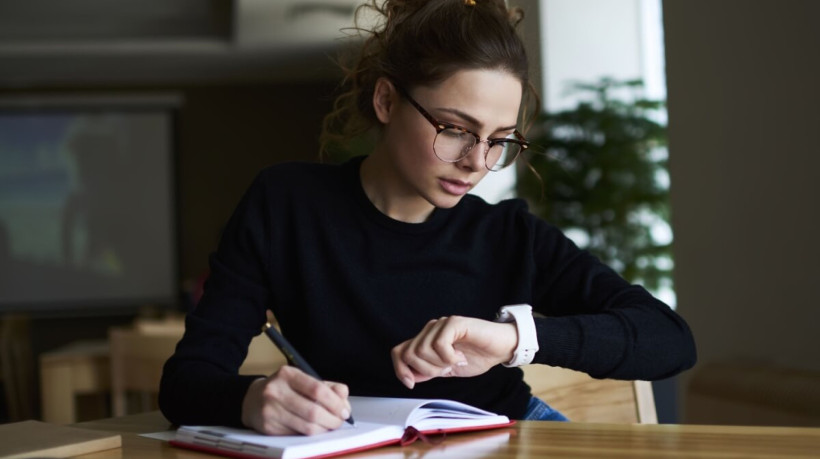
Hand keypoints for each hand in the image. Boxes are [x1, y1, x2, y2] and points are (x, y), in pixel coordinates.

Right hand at [241, 365, 351, 434]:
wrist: (252, 399)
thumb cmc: (285, 390)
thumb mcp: (303, 380)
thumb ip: (327, 387)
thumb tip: (344, 398)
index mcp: (287, 374)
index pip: (317, 389)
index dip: (335, 403)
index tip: (344, 410)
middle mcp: (275, 391)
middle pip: (313, 411)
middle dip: (332, 420)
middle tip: (340, 421)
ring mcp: (270, 410)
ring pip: (306, 427)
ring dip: (324, 429)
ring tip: (329, 426)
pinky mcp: (268, 428)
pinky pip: (297, 435)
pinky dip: (311, 434)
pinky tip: (314, 429)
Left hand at [391, 315, 517, 388]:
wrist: (501, 348)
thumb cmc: (477, 356)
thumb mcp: (447, 369)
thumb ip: (428, 371)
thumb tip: (409, 376)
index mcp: (426, 340)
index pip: (399, 351)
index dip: (399, 369)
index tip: (411, 384)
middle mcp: (430, 330)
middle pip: (409, 353)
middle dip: (426, 369)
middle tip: (446, 369)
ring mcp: (441, 324)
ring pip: (422, 349)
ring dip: (440, 363)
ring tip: (456, 362)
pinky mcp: (454, 323)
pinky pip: (439, 344)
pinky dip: (449, 357)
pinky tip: (460, 357)